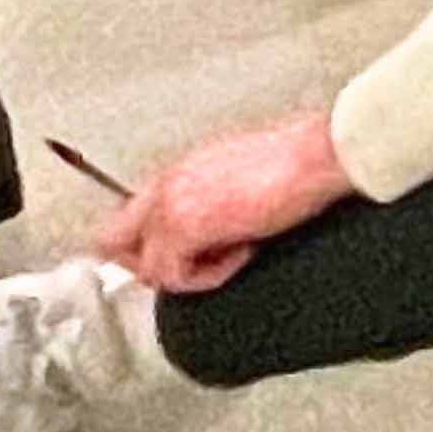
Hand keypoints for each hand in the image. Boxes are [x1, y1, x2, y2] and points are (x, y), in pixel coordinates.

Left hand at [102, 109, 350, 296]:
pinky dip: (208, 277)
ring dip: (185, 274)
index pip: (132, 217)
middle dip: (147, 266)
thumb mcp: (246, 174)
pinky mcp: (185, 227)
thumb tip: (222, 226)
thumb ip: (217, 197)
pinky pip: (174, 275)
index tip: (188, 254)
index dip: (151, 245)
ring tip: (230, 258)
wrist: (319, 153)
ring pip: (143, 265)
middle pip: (112, 242)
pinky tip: (243, 255)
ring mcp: (170, 206)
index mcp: (180, 172)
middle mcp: (166, 186)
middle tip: (189, 269)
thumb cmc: (302, 159)